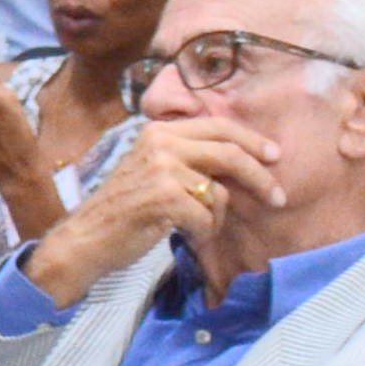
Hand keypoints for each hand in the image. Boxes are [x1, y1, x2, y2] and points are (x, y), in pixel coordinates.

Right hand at [22, 114, 286, 307]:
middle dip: (261, 178)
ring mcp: (161, 168)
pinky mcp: (163, 196)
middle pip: (230, 152)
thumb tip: (245, 158)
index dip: (253, 141)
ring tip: (200, 227)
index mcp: (160, 130)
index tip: (275, 156)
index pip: (220, 126)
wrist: (85, 239)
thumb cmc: (123, 210)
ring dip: (217, 216)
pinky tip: (187, 235)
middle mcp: (160, 142)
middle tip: (278, 198)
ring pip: (219, 191)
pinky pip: (207, 215)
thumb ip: (190, 158)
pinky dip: (204, 231)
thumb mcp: (154, 170)